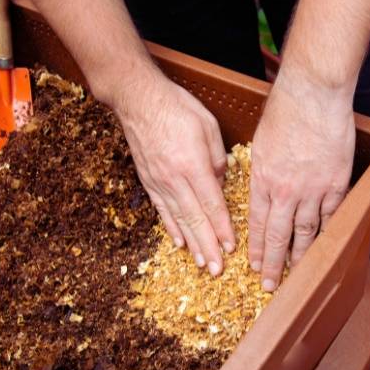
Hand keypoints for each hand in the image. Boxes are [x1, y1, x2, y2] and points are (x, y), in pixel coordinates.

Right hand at [111, 66, 234, 274]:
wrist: (137, 99)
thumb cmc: (177, 107)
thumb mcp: (208, 126)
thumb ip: (217, 158)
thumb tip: (221, 184)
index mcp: (192, 165)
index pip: (212, 205)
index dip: (223, 229)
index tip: (232, 248)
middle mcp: (174, 178)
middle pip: (196, 220)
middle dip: (208, 247)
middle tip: (218, 270)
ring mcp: (159, 182)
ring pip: (179, 220)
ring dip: (192, 245)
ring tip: (202, 264)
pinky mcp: (148, 181)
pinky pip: (162, 210)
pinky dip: (172, 228)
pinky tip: (179, 244)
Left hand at [249, 69, 355, 290]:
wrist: (313, 93)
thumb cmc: (285, 110)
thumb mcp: (261, 143)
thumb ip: (261, 170)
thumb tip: (263, 190)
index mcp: (263, 180)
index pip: (257, 224)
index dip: (257, 249)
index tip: (255, 266)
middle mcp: (285, 191)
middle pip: (279, 236)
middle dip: (273, 264)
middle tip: (270, 286)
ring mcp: (313, 190)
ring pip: (306, 233)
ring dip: (300, 257)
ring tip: (297, 274)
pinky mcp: (337, 184)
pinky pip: (331, 217)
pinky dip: (327, 234)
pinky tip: (324, 248)